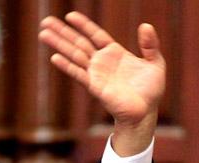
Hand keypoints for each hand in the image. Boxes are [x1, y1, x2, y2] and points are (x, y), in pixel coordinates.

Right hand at [39, 12, 164, 154]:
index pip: (96, 35)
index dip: (84, 25)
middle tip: (46, 21)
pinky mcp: (96, 87)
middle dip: (63, 32)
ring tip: (43, 33)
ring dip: (59, 44)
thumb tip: (146, 25)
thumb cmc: (151, 90)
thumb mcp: (155, 63)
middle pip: (79, 43)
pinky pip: (79, 74)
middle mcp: (102, 62)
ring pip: (75, 55)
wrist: (146, 112)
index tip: (70, 15)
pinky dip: (68, 66)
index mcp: (115, 53)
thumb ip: (150, 45)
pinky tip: (55, 57)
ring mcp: (97, 74)